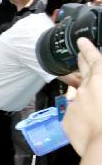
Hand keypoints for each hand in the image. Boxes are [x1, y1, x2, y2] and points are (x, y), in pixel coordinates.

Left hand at [63, 38, 101, 154]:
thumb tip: (98, 83)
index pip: (94, 59)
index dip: (88, 49)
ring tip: (94, 100)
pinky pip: (75, 114)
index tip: (80, 41)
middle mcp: (85, 89)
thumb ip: (101, 83)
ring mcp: (74, 104)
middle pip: (82, 72)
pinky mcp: (67, 120)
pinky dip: (82, 116)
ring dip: (86, 95)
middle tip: (79, 54)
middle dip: (81, 62)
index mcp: (101, 80)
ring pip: (80, 96)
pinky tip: (90, 123)